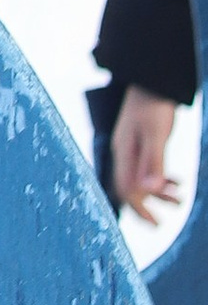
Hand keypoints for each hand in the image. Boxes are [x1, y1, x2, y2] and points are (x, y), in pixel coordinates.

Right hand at [112, 87, 184, 226]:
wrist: (152, 81)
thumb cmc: (154, 106)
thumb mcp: (157, 135)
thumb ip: (153, 163)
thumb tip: (148, 191)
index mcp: (125, 152)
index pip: (127, 189)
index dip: (139, 208)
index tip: (155, 223)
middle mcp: (125, 152)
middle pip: (129, 187)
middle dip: (145, 206)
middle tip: (160, 222)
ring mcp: (132, 147)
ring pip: (140, 178)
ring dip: (158, 192)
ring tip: (179, 198)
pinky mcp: (141, 142)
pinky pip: (147, 167)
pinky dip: (161, 178)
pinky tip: (176, 180)